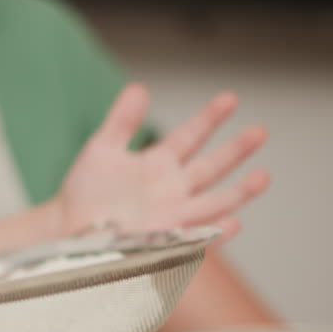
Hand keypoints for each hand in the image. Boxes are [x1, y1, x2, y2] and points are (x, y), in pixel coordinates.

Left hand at [55, 84, 269, 240]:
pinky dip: (215, 233)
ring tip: (263, 176)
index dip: (210, 118)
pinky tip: (233, 223)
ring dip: (239, 192)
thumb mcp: (102, 150)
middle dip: (236, 151)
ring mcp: (173, 217)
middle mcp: (173, 190)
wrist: (70, 233)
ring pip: (214, 203)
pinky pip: (197, 239)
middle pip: (211, 167)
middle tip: (261, 131)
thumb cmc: (85, 195)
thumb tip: (140, 88)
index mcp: (159, 165)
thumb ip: (122, 121)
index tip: (231, 98)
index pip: (191, 136)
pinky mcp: (167, 243)